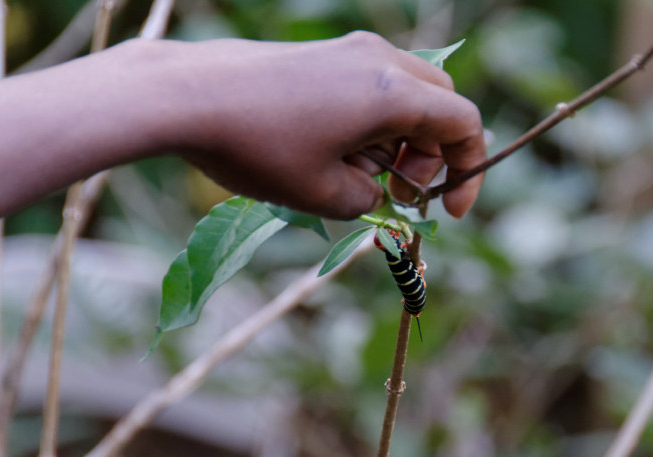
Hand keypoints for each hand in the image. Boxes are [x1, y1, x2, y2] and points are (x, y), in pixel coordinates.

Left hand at [171, 32, 486, 218]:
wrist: (184, 96)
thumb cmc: (257, 148)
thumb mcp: (324, 195)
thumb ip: (371, 199)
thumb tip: (375, 188)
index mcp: (391, 93)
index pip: (463, 123)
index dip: (469, 171)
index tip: (450, 210)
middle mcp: (378, 60)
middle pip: (440, 102)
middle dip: (433, 153)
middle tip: (401, 190)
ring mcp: (348, 51)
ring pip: (406, 94)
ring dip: (399, 139)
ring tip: (357, 177)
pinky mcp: (321, 55)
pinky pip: (371, 86)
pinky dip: (371, 122)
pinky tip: (331, 151)